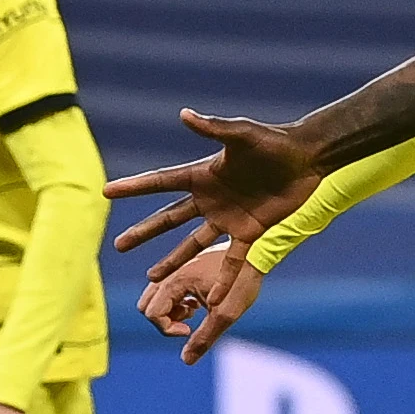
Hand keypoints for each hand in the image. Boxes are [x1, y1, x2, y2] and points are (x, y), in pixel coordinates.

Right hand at [103, 111, 324, 275]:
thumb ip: (214, 128)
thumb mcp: (242, 134)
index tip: (107, 192)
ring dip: (173, 261)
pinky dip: (221, 279)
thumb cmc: (274, 142)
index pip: (160, 182)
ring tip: (152, 278)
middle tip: (118, 245)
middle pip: (168, 218)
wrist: (307, 159)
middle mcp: (210, 199)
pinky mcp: (251, 233)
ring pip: (193, 244)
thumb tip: (183, 114)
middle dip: (144, 232)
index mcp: (203, 175)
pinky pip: (231, 261)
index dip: (134, 187)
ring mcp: (228, 218)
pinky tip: (209, 299)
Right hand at [137, 243, 265, 363]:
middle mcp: (169, 272)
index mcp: (175, 280)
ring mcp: (174, 268)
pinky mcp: (182, 268)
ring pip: (154, 298)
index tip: (190, 330)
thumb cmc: (243, 282)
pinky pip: (165, 290)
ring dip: (170, 311)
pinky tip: (198, 302)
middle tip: (189, 321)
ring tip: (194, 311)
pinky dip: (176, 301)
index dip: (168, 329)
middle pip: (146, 305)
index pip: (152, 313)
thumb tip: (186, 360)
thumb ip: (204, 338)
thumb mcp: (226, 314)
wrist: (257, 253)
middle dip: (165, 320)